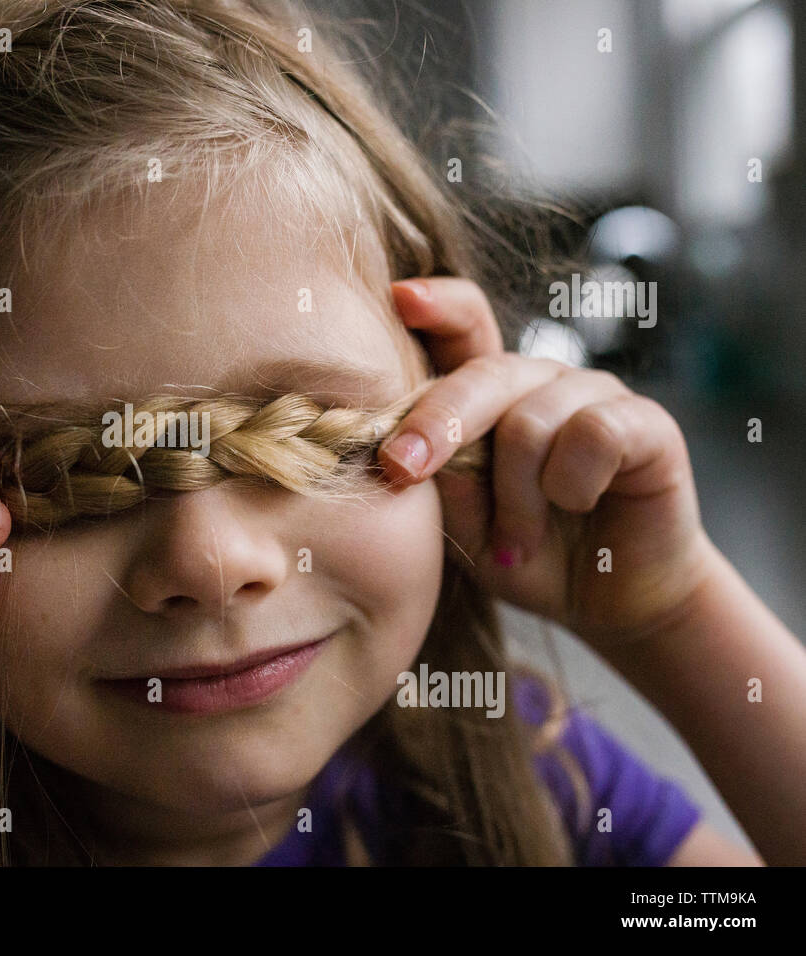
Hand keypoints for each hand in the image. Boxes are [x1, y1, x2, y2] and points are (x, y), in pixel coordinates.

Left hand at [378, 278, 720, 651]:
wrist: (607, 604)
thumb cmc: (524, 554)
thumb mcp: (465, 524)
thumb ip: (442, 479)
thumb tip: (406, 444)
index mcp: (490, 394)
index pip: (465, 325)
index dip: (438, 305)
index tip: (400, 298)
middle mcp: (541, 382)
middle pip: (485, 372)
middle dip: (436, 421)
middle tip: (401, 468)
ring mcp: (595, 395)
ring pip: (529, 420)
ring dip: (515, 496)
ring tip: (515, 540)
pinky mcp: (647, 423)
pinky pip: (593, 433)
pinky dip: (571, 485)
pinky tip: (577, 508)